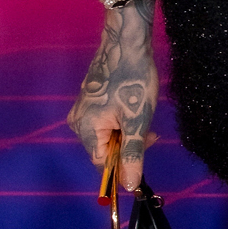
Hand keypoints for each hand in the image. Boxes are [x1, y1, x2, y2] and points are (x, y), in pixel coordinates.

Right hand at [68, 1, 157, 188]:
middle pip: (104, 149)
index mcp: (84, 129)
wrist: (127, 43)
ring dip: (128, 133)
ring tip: (144, 119)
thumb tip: (130, 186)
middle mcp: (77, 122)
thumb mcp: (137, 122)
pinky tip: (135, 109)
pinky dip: (123, 121)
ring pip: (108, 135)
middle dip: (129, 146)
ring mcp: (82, 110)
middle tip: (150, 134)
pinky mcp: (90, 101)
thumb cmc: (133, 81)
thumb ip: (133, 155)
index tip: (144, 159)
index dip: (123, 166)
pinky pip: (106, 122)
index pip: (102, 164)